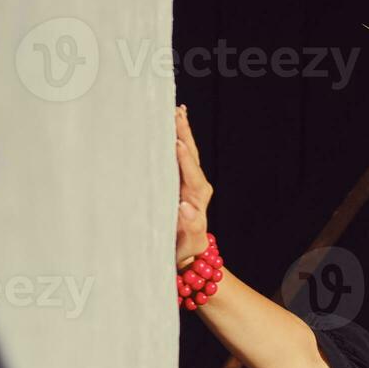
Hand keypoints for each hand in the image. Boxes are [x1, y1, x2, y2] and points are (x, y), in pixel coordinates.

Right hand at [175, 104, 213, 268]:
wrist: (184, 256)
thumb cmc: (182, 251)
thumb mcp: (188, 245)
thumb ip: (191, 228)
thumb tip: (187, 207)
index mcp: (198, 201)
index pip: (192, 177)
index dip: (184, 161)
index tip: (176, 145)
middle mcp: (195, 189)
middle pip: (191, 157)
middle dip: (184, 135)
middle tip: (176, 112)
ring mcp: (187, 184)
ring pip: (185, 153)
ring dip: (181, 132)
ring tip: (175, 110)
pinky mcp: (178, 183)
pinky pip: (177, 158)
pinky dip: (174, 139)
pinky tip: (170, 124)